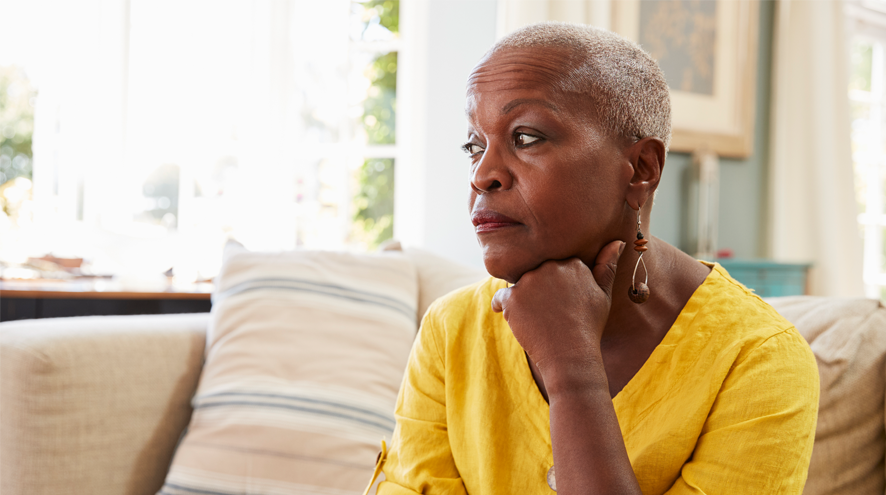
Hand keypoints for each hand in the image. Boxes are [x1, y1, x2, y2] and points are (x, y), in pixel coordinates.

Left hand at [491, 240, 624, 368]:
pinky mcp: (513, 298)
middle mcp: (550, 266)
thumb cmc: (589, 327)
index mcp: (572, 263)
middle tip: (550, 315)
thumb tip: (618, 241)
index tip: (562, 304)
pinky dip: (504, 308)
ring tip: (538, 320)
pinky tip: (519, 321)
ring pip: (519, 285)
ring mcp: (530, 281)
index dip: (556, 288)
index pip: (554, 268)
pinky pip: (501, 298)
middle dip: (538, 291)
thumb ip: (606, 266)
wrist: (571, 356)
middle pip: (535, 274)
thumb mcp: (603, 295)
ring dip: (523, 300)